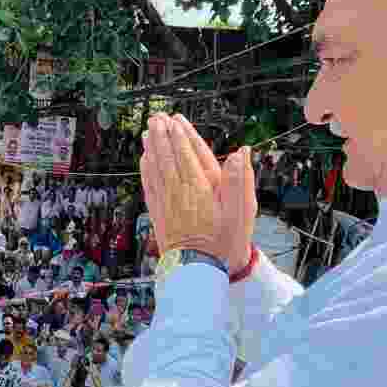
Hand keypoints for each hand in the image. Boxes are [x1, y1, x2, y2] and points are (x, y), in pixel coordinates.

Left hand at [140, 113, 254, 270]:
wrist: (199, 269)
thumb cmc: (223, 242)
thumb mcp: (240, 212)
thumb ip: (238, 180)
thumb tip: (241, 153)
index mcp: (199, 188)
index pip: (187, 154)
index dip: (181, 136)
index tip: (175, 120)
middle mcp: (179, 191)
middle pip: (168, 157)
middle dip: (162, 135)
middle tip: (156, 117)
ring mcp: (166, 202)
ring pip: (156, 168)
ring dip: (151, 148)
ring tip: (147, 131)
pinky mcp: (158, 213)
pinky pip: (149, 185)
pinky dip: (145, 169)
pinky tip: (144, 159)